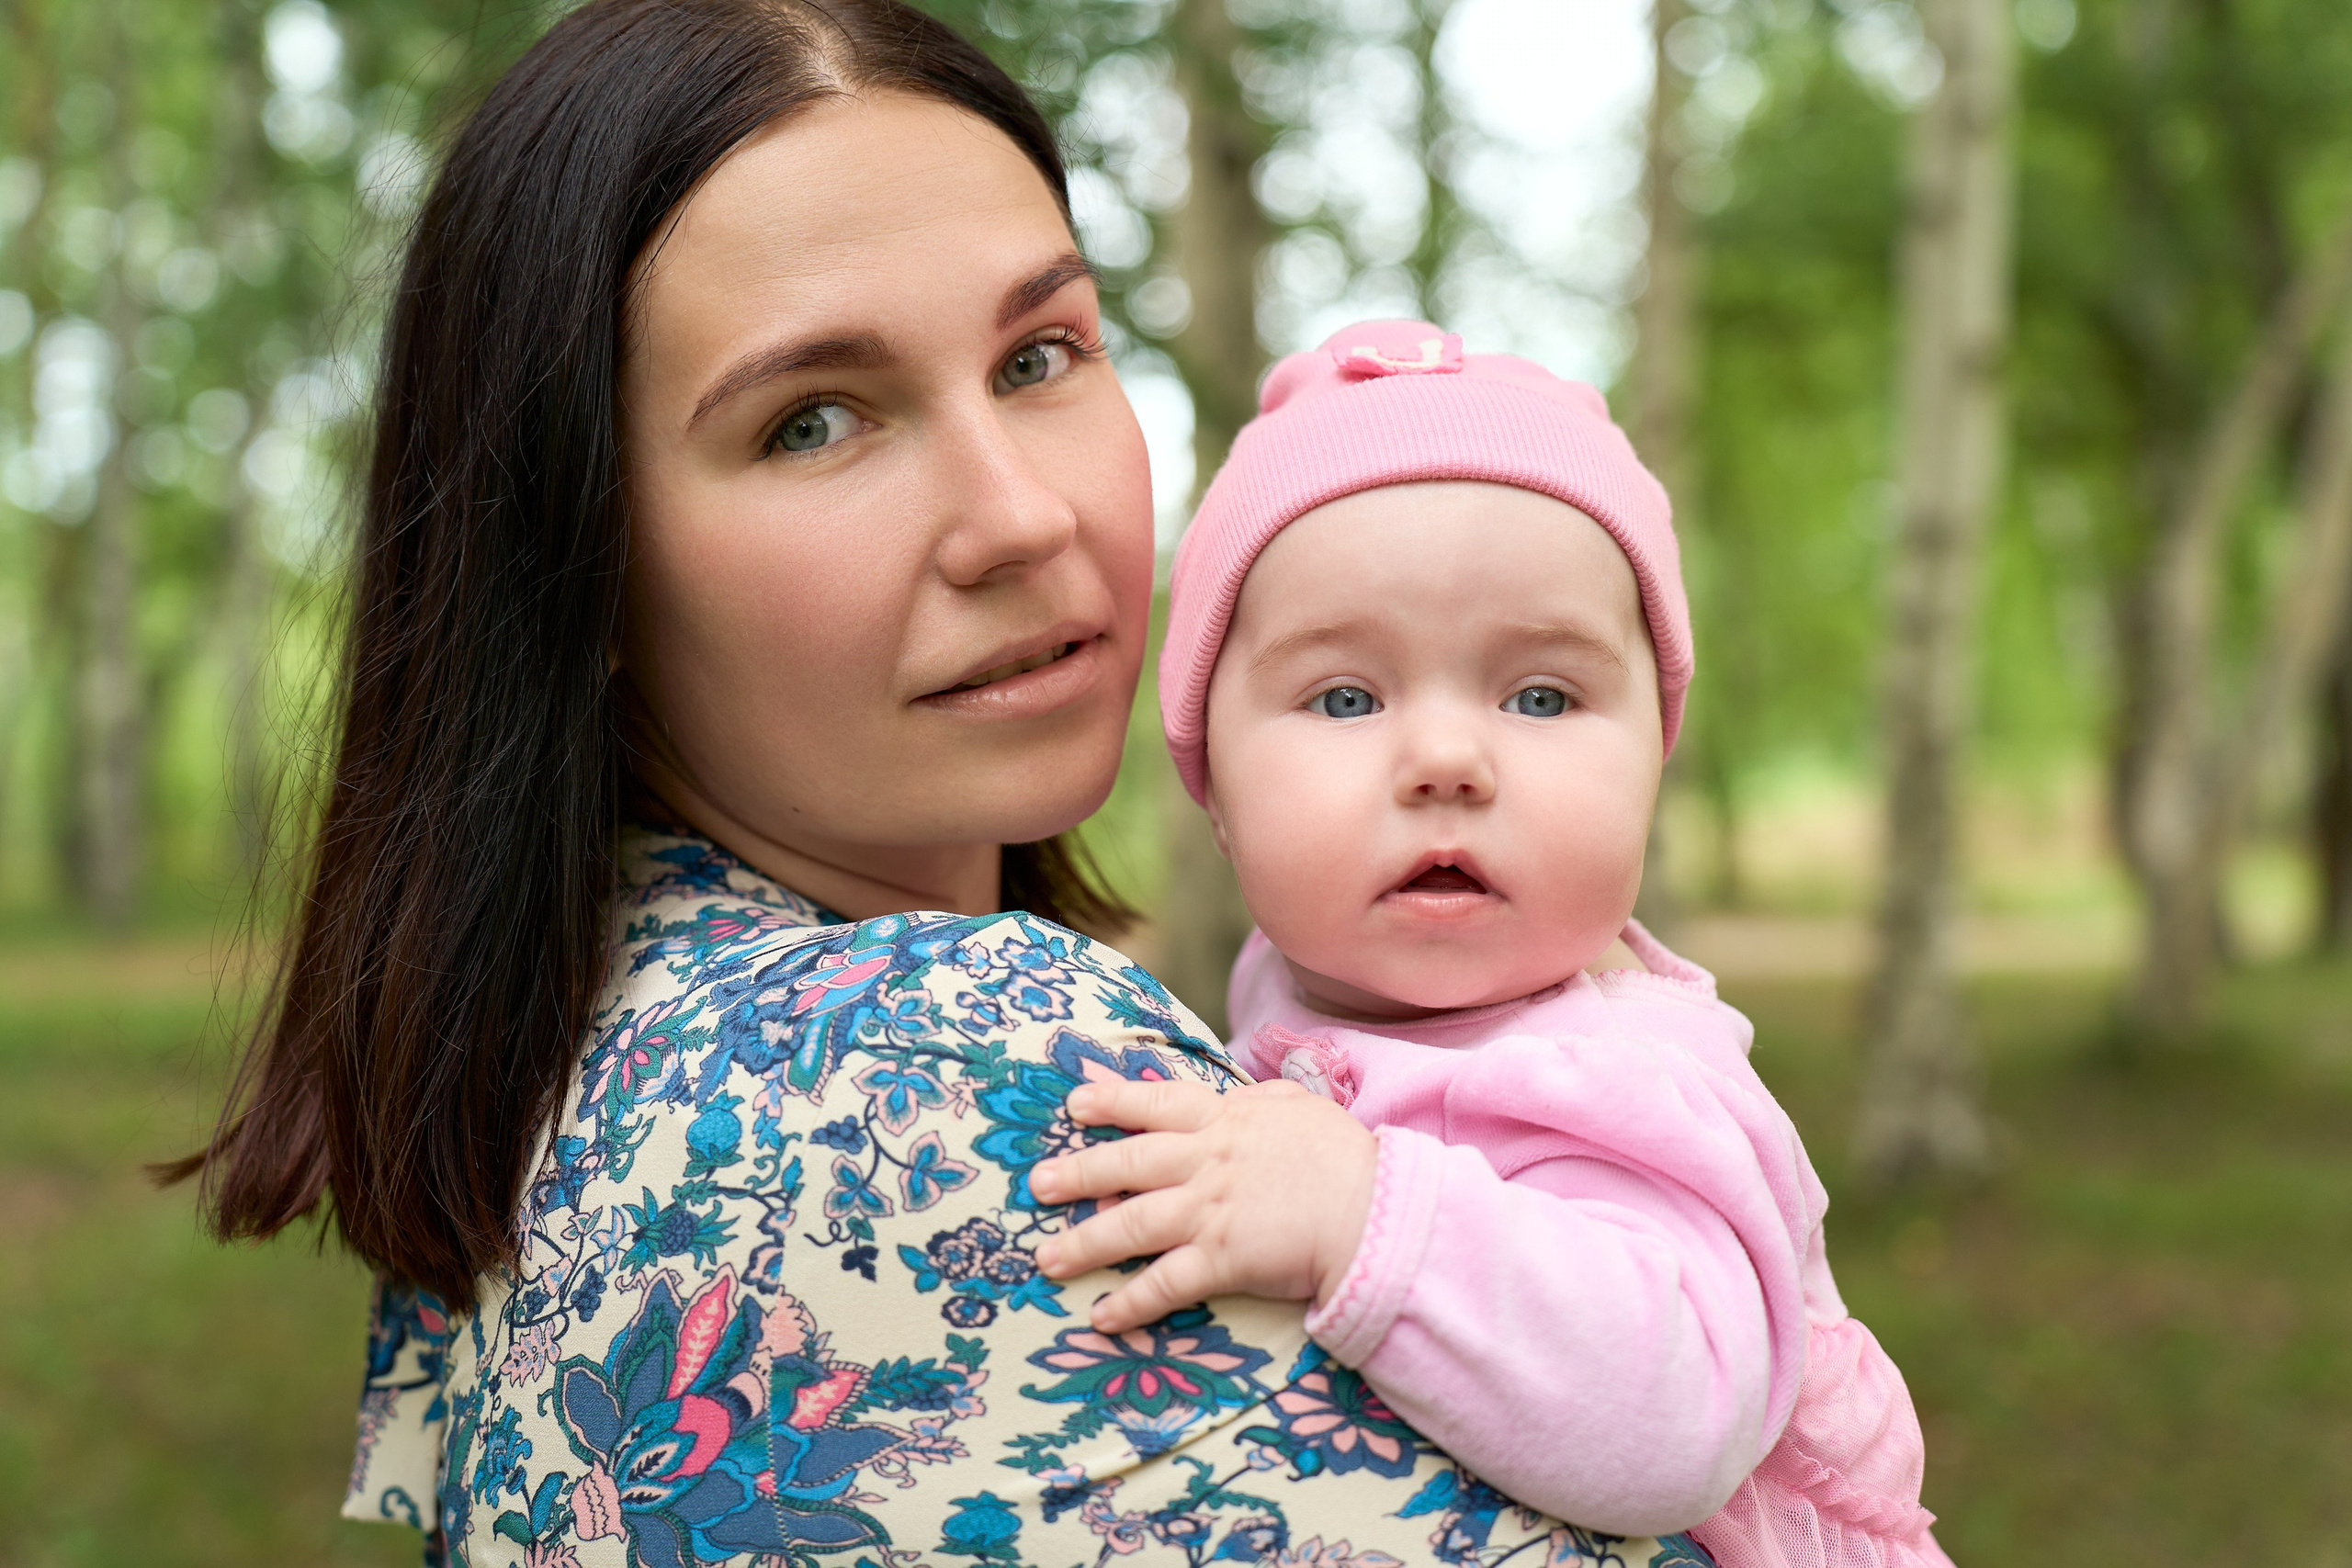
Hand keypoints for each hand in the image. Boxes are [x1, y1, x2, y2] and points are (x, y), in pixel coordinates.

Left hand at [1029, 1077, 1376, 1332]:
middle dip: (1078, 1173)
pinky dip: (1131, 1301)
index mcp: (1225, 1119)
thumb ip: (1262, 1101)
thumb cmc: (1345, 1159)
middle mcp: (1206, 1161)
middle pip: (1128, 1163)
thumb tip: (1242, 1096)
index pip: (1157, 1103)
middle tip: (1038, 1185)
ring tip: (1048, 1258)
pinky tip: (1102, 1316)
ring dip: (1084, 1243)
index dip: (1112, 1100)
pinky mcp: (1221, 1258)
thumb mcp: (1299, 1109)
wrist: (1374, 1210)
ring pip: (1131, 1223)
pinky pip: (1165, 1283)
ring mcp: (1209, 1210)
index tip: (1075, 1102)